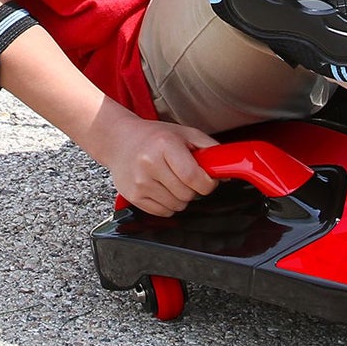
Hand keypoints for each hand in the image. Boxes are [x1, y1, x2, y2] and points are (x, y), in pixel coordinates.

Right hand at [103, 118, 218, 216]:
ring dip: (182, 197)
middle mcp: (149, 164)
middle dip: (194, 188)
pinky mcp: (133, 197)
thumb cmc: (154, 136)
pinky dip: (169, 204)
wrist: (120, 140)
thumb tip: (226, 169)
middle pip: (187, 193)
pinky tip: (163, 188)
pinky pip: (163, 212)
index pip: (193, 176)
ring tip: (173, 180)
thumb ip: (208, 147)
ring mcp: (140, 182)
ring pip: (177, 205)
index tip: (209, 181)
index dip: (207, 183)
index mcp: (165, 145)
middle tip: (188, 176)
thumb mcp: (184, 133)